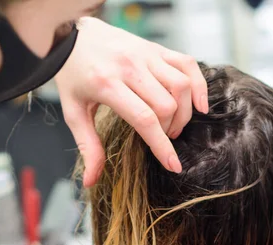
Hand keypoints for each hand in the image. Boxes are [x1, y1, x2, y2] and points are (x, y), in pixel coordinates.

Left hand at [55, 17, 208, 186]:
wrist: (73, 34)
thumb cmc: (73, 76)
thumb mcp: (73, 112)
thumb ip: (88, 146)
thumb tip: (93, 181)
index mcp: (107, 84)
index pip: (144, 118)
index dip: (161, 145)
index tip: (174, 165)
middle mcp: (130, 66)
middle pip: (166, 105)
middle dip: (169, 129)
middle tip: (161, 137)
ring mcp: (146, 54)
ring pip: (181, 86)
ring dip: (183, 112)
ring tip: (172, 124)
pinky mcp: (156, 48)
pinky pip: (188, 64)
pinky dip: (199, 85)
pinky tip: (199, 105)